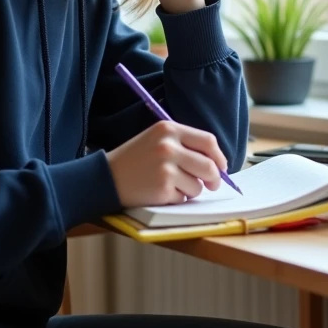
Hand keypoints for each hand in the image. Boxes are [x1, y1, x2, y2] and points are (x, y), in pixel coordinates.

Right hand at [106, 120, 227, 207]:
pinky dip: (177, 198)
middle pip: (209, 165)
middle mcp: (168, 146)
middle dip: (214, 178)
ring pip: (198, 185)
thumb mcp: (157, 139)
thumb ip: (185, 145)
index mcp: (169, 128)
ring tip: (171, 185)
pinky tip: (160, 192)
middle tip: (211, 185)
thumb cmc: (135, 158)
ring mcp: (166, 168)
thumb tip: (217, 164)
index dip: (219, 156)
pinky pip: (184, 198)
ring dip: (191, 190)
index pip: (208, 141)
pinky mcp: (162, 188)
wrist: (106, 176)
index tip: (221, 167)